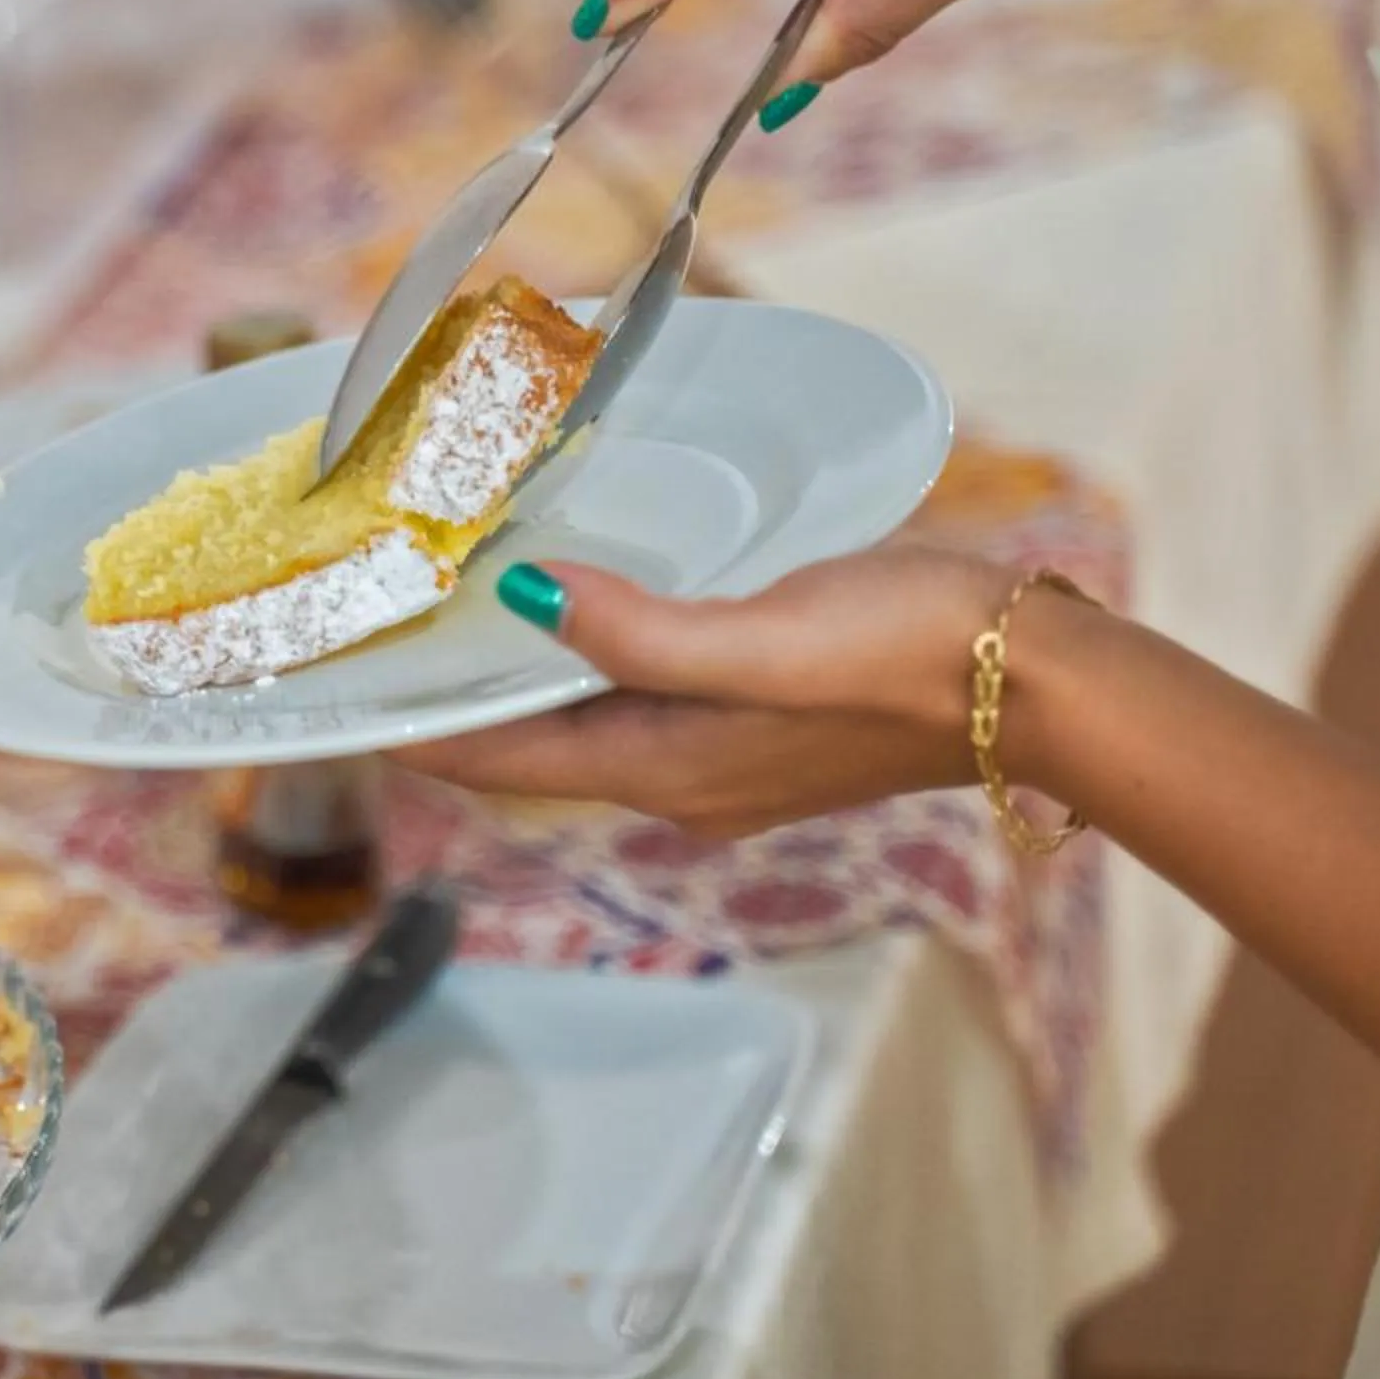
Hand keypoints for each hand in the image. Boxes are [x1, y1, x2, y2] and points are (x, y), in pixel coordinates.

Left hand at [398, 549, 1014, 839]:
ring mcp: (727, 757)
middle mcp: (683, 779)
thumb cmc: (909, 654)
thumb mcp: (763, 636)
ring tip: (458, 616)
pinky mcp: (768, 723)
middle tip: (385, 636)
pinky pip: (643, 697)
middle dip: (459, 701)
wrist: (1042, 683)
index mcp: (665, 767)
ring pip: (587, 720)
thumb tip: (529, 600)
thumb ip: (641, 631)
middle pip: (532, 747)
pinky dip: (591, 659)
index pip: (499, 763)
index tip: (337, 698)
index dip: (414, 733)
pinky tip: (584, 607)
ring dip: (523, 678)